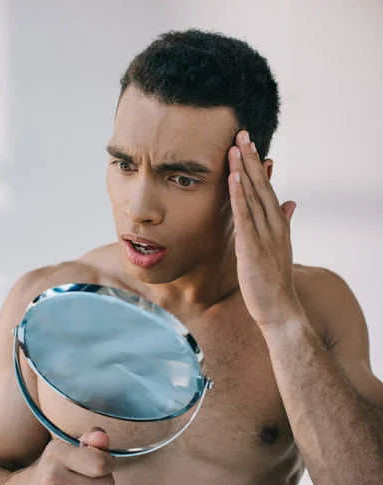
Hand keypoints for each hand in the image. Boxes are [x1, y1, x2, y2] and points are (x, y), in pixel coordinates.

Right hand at [15, 427, 114, 484]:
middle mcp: (53, 481)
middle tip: (93, 480)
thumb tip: (103, 439)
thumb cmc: (58, 467)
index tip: (102, 463)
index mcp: (57, 456)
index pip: (100, 464)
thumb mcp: (71, 446)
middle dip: (106, 482)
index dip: (109, 463)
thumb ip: (92, 437)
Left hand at [228, 130, 302, 329]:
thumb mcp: (281, 247)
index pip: (267, 189)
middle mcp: (274, 226)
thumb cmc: (275, 281)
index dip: (259, 166)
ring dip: (244, 172)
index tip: (250, 144)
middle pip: (261, 187)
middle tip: (242, 133)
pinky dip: (239, 197)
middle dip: (252, 159)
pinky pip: (245, 218)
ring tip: (236, 148)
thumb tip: (291, 202)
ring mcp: (265, 236)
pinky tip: (234, 179)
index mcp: (278, 225)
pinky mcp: (253, 249)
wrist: (279, 309)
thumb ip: (284, 222)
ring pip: (253, 198)